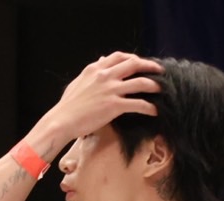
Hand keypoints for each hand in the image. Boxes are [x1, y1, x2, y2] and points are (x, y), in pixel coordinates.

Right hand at [32, 52, 162, 152]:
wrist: (61, 121)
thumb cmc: (67, 106)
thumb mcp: (78, 82)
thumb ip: (92, 70)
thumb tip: (102, 59)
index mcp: (95, 69)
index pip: (119, 56)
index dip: (133, 58)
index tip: (140, 62)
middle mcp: (105, 76)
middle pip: (134, 64)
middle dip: (150, 66)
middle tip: (160, 71)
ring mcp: (111, 90)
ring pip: (141, 82)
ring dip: (154, 85)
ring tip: (162, 89)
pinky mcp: (114, 106)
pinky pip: (138, 104)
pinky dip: (149, 107)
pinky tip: (155, 111)